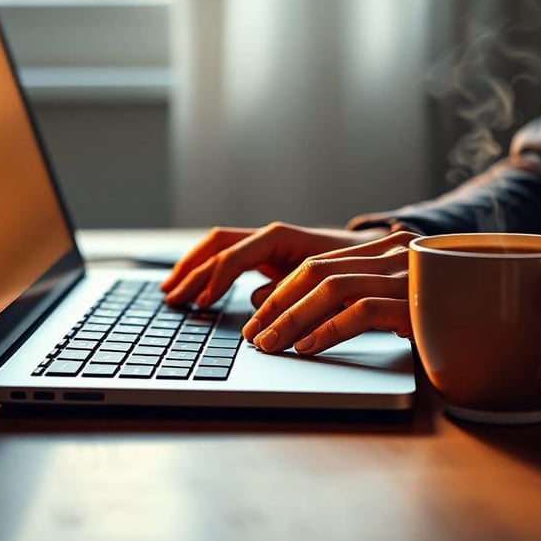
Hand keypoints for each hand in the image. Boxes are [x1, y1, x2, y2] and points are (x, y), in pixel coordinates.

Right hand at [160, 222, 389, 307]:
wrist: (370, 254)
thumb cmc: (353, 266)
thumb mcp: (328, 280)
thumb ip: (293, 289)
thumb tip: (259, 303)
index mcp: (281, 237)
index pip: (235, 255)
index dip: (215, 279)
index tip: (202, 303)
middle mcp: (268, 237)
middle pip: (217, 245)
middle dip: (191, 270)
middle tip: (172, 296)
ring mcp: (265, 246)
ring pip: (218, 249)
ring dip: (192, 268)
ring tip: (171, 291)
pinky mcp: (266, 258)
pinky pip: (228, 259)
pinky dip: (208, 273)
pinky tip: (196, 289)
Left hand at [241, 230, 419, 354]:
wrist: (497, 326)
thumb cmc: (436, 321)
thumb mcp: (389, 305)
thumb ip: (346, 302)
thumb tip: (285, 318)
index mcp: (383, 252)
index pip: (317, 264)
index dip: (281, 292)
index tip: (258, 318)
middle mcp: (393, 256)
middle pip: (317, 272)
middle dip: (278, 304)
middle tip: (254, 334)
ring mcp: (408, 275)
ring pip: (333, 289)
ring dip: (294, 318)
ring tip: (270, 345)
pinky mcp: (419, 302)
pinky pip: (362, 311)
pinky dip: (329, 330)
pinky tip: (308, 348)